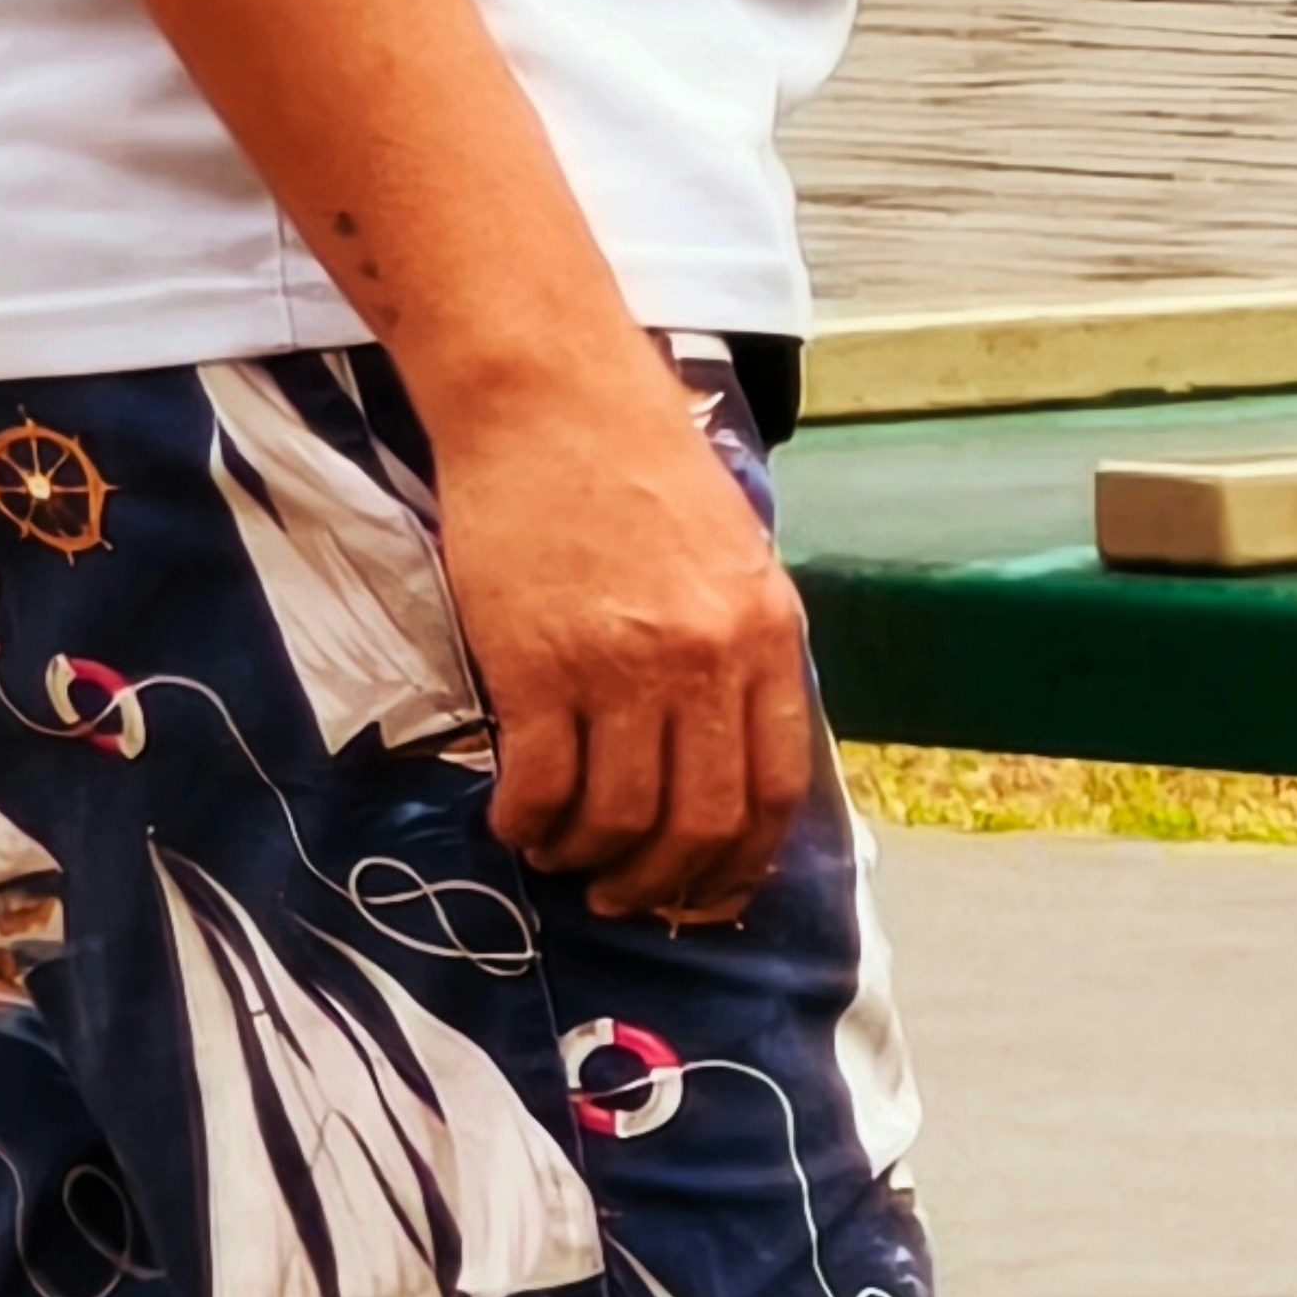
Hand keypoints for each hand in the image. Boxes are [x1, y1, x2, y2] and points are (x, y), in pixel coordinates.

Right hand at [426, 343, 819, 922]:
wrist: (552, 400)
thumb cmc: (639, 473)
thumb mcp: (733, 559)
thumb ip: (742, 653)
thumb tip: (732, 757)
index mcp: (768, 635)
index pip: (778, 790)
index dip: (743, 865)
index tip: (708, 894)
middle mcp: (706, 659)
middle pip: (702, 823)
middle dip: (663, 884)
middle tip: (625, 896)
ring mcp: (621, 666)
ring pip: (618, 821)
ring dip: (587, 861)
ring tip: (563, 855)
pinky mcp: (536, 665)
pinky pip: (541, 787)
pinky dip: (529, 825)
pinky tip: (519, 819)